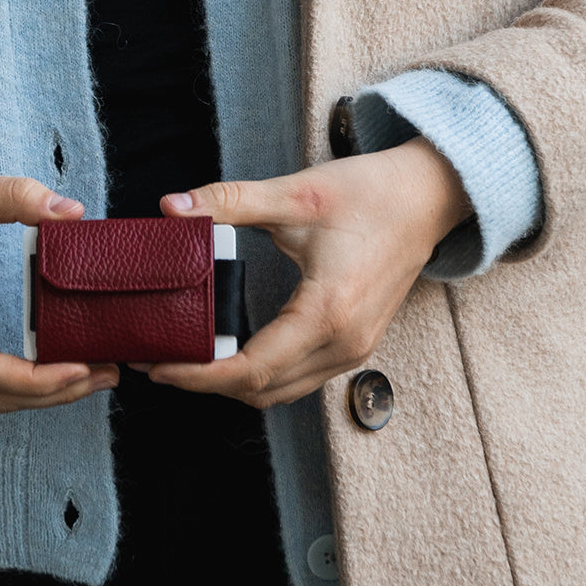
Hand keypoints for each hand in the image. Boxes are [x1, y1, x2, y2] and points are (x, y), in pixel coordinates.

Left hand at [140, 137, 470, 407]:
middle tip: (156, 361)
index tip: (158, 366)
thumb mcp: (294, 194)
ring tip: (186, 361)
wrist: (428, 196)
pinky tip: (228, 354)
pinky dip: (260, 376)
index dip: (198, 375)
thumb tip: (171, 208)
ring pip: (280, 392)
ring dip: (232, 384)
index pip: (250, 369)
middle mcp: (344, 343)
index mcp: (328, 312)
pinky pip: (299, 379)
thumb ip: (229, 202)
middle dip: (204, 383)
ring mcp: (354, 349)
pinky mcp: (355, 345)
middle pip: (260, 390)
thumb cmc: (370, 194)